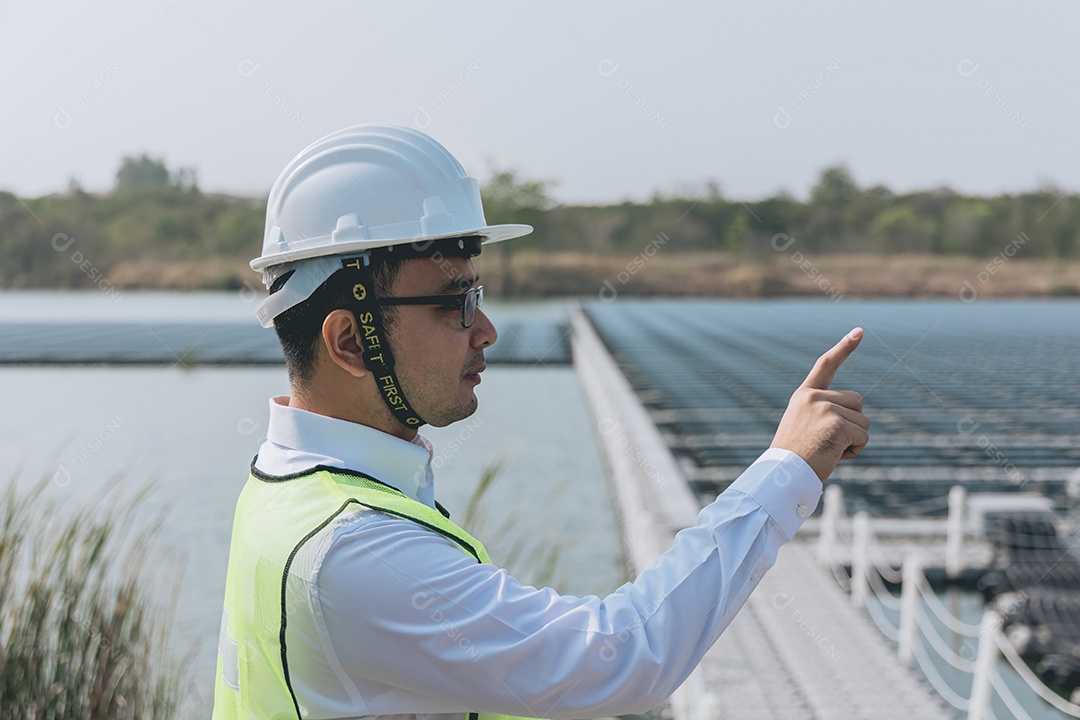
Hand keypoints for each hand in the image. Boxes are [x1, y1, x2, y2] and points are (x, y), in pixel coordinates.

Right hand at [769, 328, 869, 481]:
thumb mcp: (804, 426)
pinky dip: (855, 450)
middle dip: (851, 423)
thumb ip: (826, 412)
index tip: (858, 331)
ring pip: (863, 420)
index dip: (844, 347)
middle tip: (827, 442)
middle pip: (857, 401)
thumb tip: (858, 416)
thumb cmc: (795, 456)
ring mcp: (825, 408)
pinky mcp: (837, 423)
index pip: (826, 365)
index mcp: (804, 395)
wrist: (784, 474)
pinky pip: (863, 436)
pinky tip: (834, 456)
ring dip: (854, 439)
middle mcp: (814, 396)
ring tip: (828, 450)